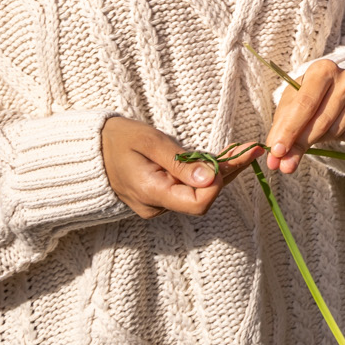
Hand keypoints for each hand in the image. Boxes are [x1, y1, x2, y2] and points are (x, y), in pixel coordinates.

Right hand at [101, 116, 255, 218]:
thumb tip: (211, 178)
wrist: (91, 149)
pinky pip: (190, 185)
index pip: (198, 203)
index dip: (218, 183)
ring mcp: (160, 202)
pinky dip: (209, 170)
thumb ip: (180, 162)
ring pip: (200, 190)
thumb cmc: (118, 139)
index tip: (230, 158)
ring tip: (248, 149)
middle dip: (228, 172)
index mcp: (152, 194)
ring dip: (223, 169)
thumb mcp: (149, 142)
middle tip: (253, 148)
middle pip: (203, 196)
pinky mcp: (163, 193)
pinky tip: (231, 156)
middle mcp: (158, 205)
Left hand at [264, 58, 344, 174]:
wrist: (336, 89)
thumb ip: (282, 133)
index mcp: (323, 68)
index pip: (305, 104)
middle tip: (286, 160)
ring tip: (319, 128)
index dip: (289, 131)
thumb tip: (280, 164)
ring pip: (336, 130)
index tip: (276, 152)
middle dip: (302, 142)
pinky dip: (341, 138)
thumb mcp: (290, 108)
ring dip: (321, 138)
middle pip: (321, 121)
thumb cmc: (308, 98)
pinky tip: (338, 125)